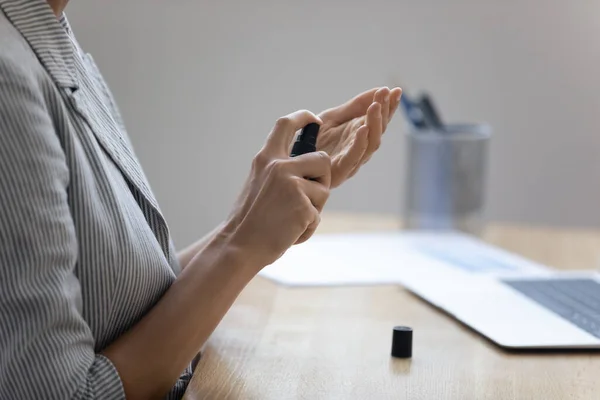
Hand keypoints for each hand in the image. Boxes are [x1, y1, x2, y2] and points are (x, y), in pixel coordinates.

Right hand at [224, 110, 331, 266]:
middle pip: (322, 159)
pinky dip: (307, 228)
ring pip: (324, 189)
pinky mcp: (303, 206)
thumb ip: (278, 170)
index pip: (286, 124)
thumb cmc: (249, 220)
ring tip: (290, 219)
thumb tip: (305, 165)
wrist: (239, 246)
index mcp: (266, 158)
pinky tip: (289, 233)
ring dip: (314, 207)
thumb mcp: (258, 183)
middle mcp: (279, 166)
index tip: (315, 120)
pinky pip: (317, 215)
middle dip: (322, 178)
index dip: (304, 117)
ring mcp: (292, 185)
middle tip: (306, 198)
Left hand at [317, 86, 401, 187]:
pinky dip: (359, 143)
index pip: (380, 120)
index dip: (389, 106)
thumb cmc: (313, 141)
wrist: (292, 159)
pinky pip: (353, 158)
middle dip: (384, 112)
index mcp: (360, 135)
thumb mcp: (333, 117)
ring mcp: (351, 161)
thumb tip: (381, 89)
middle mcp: (359, 149)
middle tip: (385, 94)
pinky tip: (362, 128)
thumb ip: (356, 106)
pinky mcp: (339, 171)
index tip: (396, 90)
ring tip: (375, 106)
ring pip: (370, 144)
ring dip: (375, 124)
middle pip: (379, 131)